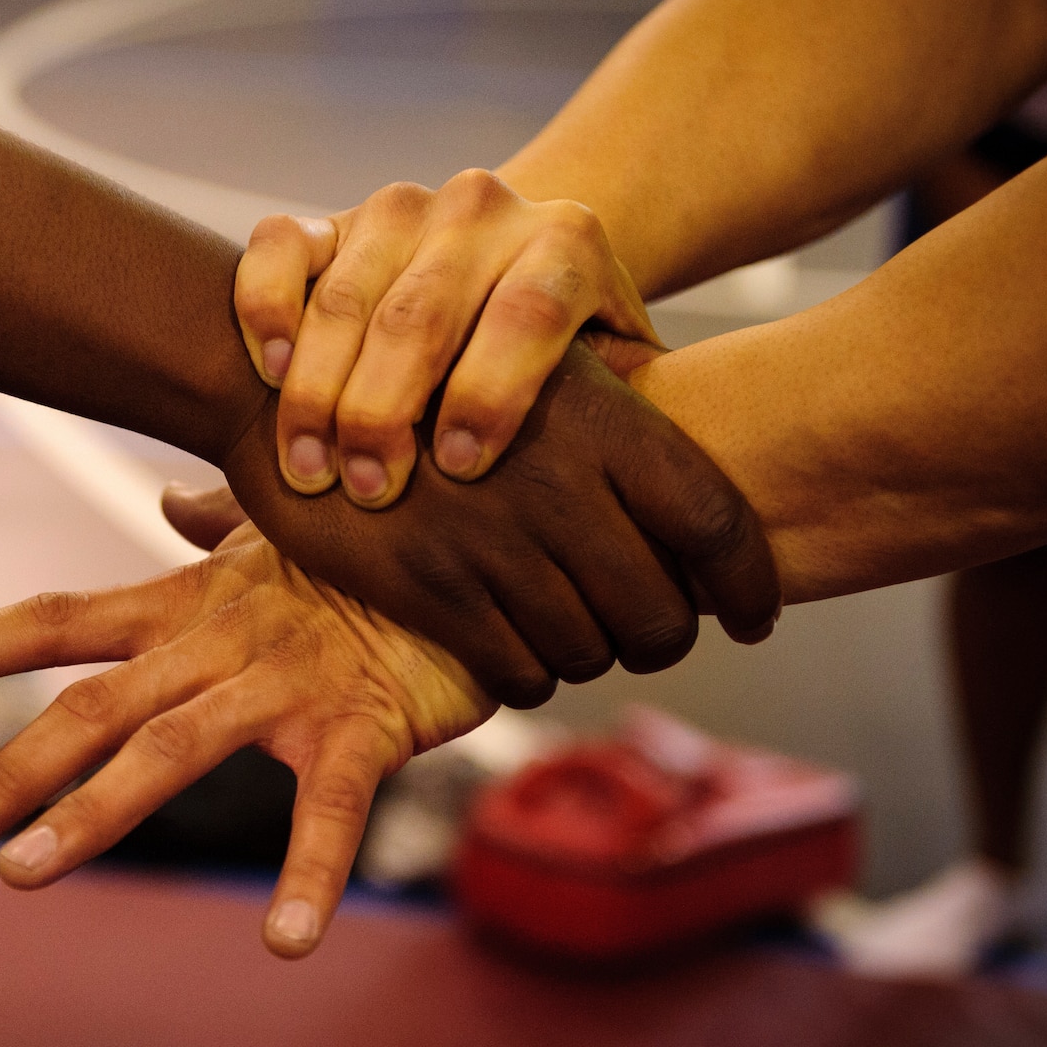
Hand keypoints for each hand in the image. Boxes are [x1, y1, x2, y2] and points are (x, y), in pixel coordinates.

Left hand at [0, 525, 492, 958]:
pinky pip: (333, 809)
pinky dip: (308, 875)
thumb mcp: (286, 533)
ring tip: (21, 874)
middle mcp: (221, 640)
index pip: (61, 619)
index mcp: (189, 601)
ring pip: (172, 748)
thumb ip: (216, 527)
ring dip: (92, 813)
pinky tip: (283, 944)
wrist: (492, 544)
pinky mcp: (365, 724)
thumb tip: (165, 507)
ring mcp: (288, 683)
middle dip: (9, 768)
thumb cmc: (377, 546)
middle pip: (93, 703)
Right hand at [219, 336, 779, 705]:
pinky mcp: (431, 588)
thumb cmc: (426, 374)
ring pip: (589, 650)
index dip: (751, 583)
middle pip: (662, 610)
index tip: (760, 614)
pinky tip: (519, 651)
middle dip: (666, 638)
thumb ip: (614, 433)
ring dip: (591, 657)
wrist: (287, 383)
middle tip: (654, 635)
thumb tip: (697, 515)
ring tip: (580, 638)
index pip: (716, 519)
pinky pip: (517, 671)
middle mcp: (555, 481)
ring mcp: (492, 540)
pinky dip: (529, 674)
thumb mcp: (530, 371)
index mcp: (598, 417)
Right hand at [234, 170, 654, 507]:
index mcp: (568, 244)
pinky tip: (269, 375)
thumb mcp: (618, 384)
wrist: (497, 279)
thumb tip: (660, 519)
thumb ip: (636, 429)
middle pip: (426, 308)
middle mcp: (483, 211)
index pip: (530, 309)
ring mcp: (397, 209)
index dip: (494, 389)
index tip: (461, 467)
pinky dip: (268, 308)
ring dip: (319, 388)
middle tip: (372, 489)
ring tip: (311, 472)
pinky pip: (280, 246)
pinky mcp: (325, 218)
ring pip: (349, 289)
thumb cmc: (562, 367)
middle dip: (388, 407)